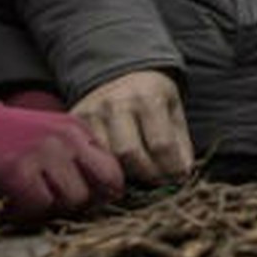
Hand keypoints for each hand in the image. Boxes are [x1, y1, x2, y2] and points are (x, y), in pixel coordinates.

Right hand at [0, 101, 123, 220]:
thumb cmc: (2, 136)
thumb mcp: (49, 133)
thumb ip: (76, 153)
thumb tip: (102, 191)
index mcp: (76, 128)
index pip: (113, 166)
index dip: (104, 191)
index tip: (86, 202)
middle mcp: (66, 139)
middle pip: (103, 183)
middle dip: (88, 202)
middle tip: (62, 207)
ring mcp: (43, 154)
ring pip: (74, 199)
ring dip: (52, 211)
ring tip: (29, 206)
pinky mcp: (17, 172)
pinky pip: (40, 207)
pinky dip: (24, 215)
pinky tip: (9, 208)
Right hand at [71, 70, 191, 184]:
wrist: (120, 74)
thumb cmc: (152, 96)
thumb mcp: (174, 110)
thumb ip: (180, 142)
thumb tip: (181, 175)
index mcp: (148, 96)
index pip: (160, 143)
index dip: (171, 167)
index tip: (179, 179)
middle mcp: (116, 102)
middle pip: (129, 154)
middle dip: (147, 175)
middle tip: (159, 183)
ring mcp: (92, 112)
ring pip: (106, 158)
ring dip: (125, 176)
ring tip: (140, 179)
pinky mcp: (74, 122)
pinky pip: (88, 156)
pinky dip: (104, 170)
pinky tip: (118, 173)